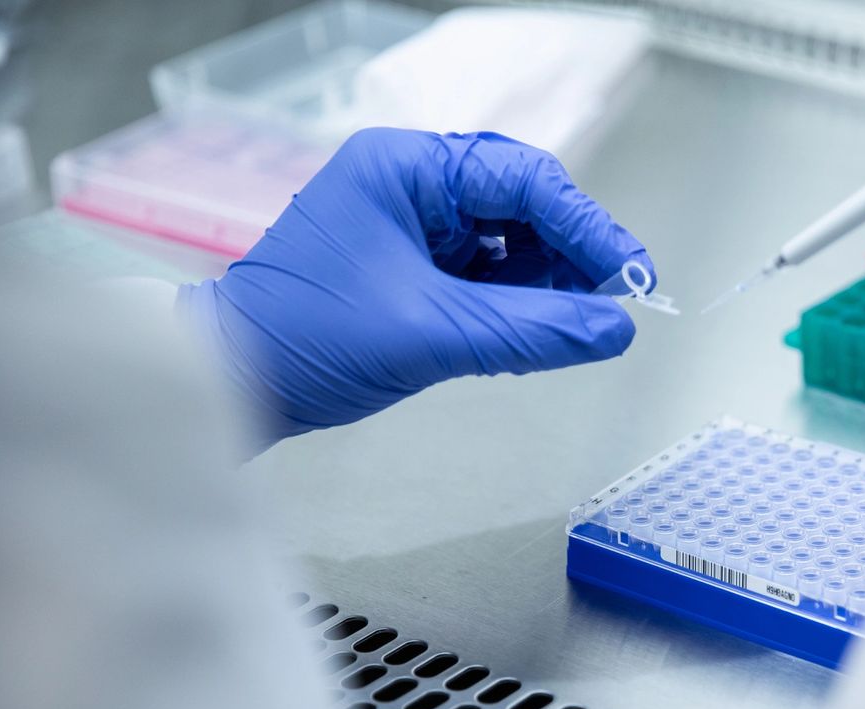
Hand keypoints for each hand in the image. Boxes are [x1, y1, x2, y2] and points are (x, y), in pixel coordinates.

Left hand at [179, 128, 653, 452]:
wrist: (232, 383)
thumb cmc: (304, 339)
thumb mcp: (433, 334)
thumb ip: (533, 331)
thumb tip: (614, 329)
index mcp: (407, 169)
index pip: (524, 180)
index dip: (588, 227)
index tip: (631, 273)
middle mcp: (413, 186)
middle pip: (524, 208)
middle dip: (571, 258)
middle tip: (611, 305)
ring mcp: (414, 228)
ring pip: (510, 247)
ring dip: (547, 288)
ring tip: (571, 329)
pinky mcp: (415, 271)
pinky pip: (488, 279)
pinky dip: (518, 308)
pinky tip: (535, 336)